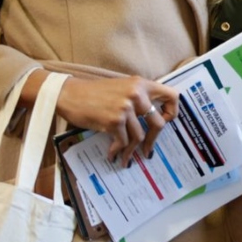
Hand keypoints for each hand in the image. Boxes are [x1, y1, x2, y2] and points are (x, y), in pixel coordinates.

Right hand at [54, 75, 177, 167]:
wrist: (69, 94)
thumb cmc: (94, 93)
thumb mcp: (122, 87)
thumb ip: (138, 97)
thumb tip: (152, 118)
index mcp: (141, 84)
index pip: (172, 96)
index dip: (172, 111)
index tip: (165, 121)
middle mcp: (137, 94)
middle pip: (159, 123)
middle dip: (153, 140)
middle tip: (148, 150)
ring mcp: (126, 107)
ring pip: (139, 136)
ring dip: (132, 150)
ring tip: (126, 158)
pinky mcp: (114, 120)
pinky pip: (123, 142)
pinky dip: (118, 151)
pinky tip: (113, 154)